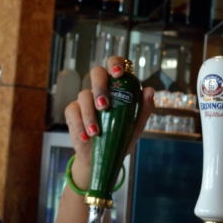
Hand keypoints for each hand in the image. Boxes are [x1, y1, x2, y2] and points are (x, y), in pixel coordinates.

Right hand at [63, 56, 155, 186]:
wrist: (104, 158)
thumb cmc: (121, 137)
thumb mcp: (136, 126)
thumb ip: (144, 109)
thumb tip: (150, 90)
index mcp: (117, 87)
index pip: (115, 65)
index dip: (115, 64)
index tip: (118, 74)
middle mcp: (100, 89)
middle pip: (96, 73)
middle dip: (99, 86)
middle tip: (104, 105)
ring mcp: (85, 100)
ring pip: (84, 95)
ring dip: (89, 113)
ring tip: (96, 132)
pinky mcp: (73, 112)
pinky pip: (73, 111)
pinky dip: (79, 125)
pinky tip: (86, 137)